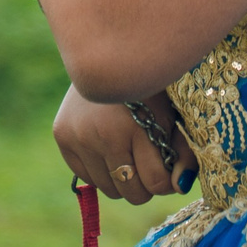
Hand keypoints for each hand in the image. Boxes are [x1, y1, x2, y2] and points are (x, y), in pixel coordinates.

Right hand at [52, 85, 194, 205]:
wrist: (108, 54)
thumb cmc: (149, 85)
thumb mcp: (173, 113)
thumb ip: (184, 151)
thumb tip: (179, 187)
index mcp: (135, 126)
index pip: (156, 182)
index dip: (167, 179)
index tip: (167, 162)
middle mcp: (102, 134)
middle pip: (132, 192)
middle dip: (145, 181)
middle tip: (147, 156)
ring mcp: (78, 136)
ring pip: (109, 189)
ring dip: (122, 177)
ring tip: (127, 149)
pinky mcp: (61, 135)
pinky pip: (86, 177)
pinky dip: (100, 169)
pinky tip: (106, 144)